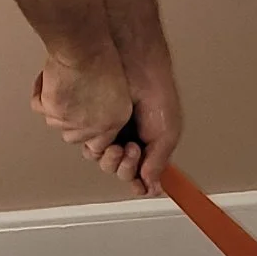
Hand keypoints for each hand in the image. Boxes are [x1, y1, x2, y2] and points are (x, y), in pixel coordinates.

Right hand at [30, 52, 132, 159]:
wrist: (84, 46)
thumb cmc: (102, 56)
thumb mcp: (118, 87)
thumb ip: (106, 109)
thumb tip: (90, 116)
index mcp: (115, 120)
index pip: (98, 144)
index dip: (87, 132)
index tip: (81, 122)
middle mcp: (93, 125)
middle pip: (73, 136)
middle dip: (69, 120)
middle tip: (70, 99)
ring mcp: (71, 120)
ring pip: (54, 122)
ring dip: (55, 106)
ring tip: (62, 83)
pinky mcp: (51, 110)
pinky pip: (39, 107)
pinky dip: (40, 92)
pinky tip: (48, 79)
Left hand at [94, 57, 181, 194]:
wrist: (134, 68)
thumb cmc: (156, 94)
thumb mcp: (167, 133)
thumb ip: (159, 162)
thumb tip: (151, 186)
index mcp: (148, 145)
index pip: (141, 173)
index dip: (140, 183)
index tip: (141, 186)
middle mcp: (127, 140)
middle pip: (120, 171)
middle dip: (126, 167)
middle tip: (133, 150)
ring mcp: (109, 133)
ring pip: (103, 162)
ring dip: (113, 160)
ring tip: (122, 143)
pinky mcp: (92, 125)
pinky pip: (88, 147)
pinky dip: (97, 148)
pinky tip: (108, 138)